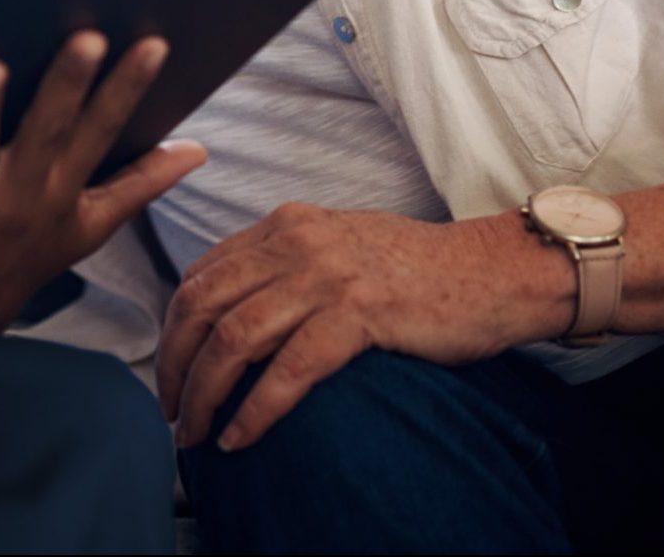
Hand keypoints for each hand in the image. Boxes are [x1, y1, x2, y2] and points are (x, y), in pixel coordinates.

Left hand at [0, 31, 208, 340]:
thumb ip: (141, 184)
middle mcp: (23, 193)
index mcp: (64, 188)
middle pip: (48, 130)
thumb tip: (198, 150)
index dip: (129, 88)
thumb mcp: (90, 226)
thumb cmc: (23, 255)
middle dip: (69, 84)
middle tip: (86, 36)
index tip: (153, 42)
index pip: (103, 130)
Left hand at [157, 204, 543, 451]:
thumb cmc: (416, 271)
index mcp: (284, 225)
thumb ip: (284, 266)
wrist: (492, 271)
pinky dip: (255, 411)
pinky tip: (241, 438)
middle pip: (203, 306)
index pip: (202, 275)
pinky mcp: (359, 314)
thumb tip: (231, 310)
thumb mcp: (336, 248)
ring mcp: (327, 276)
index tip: (170, 372)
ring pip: (234, 339)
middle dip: (175, 365)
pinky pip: (287, 370)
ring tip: (197, 434)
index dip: (174, 330)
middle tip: (172, 412)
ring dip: (205, 395)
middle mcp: (295, 242)